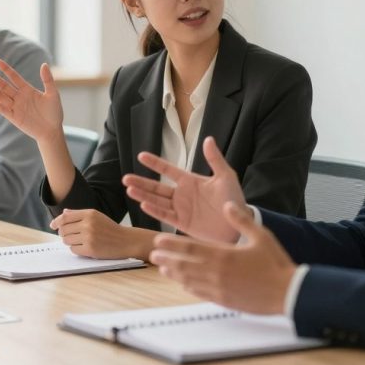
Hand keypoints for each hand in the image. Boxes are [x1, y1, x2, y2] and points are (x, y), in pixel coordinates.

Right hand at [0, 60, 63, 142]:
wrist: (52, 130)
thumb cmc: (54, 112)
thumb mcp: (53, 94)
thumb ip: (48, 80)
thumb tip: (44, 64)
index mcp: (28, 90)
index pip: (14, 77)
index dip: (6, 69)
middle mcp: (20, 97)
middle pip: (5, 86)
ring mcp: (16, 107)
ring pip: (2, 97)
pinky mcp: (14, 118)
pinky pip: (4, 110)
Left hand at [50, 208, 146, 259]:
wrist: (126, 241)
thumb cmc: (110, 228)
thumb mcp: (96, 216)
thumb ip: (79, 214)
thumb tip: (64, 212)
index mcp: (89, 214)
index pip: (65, 217)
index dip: (56, 222)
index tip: (52, 225)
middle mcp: (88, 224)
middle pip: (63, 230)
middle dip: (63, 233)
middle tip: (70, 235)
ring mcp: (89, 237)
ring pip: (67, 240)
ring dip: (70, 242)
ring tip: (79, 241)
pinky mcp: (90, 249)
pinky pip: (73, 249)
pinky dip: (76, 249)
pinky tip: (84, 247)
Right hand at [124, 137, 246, 242]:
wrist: (238, 225)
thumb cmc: (233, 199)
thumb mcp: (226, 176)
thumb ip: (215, 159)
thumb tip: (208, 138)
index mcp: (190, 181)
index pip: (168, 170)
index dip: (155, 163)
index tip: (141, 155)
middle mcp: (182, 194)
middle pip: (156, 187)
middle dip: (141, 182)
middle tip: (126, 178)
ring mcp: (180, 209)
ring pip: (157, 201)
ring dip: (143, 195)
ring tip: (129, 189)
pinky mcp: (182, 223)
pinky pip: (165, 216)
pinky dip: (154, 211)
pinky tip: (143, 205)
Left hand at [150, 203, 296, 314]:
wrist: (287, 293)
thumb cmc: (275, 263)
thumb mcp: (261, 236)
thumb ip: (241, 220)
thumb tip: (228, 205)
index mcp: (223, 255)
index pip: (190, 247)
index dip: (171, 243)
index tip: (158, 239)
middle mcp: (216, 272)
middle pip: (184, 264)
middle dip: (167, 258)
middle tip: (153, 254)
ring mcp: (218, 288)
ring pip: (188, 280)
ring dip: (174, 274)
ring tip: (162, 268)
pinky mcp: (223, 300)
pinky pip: (200, 293)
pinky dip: (189, 287)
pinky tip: (183, 284)